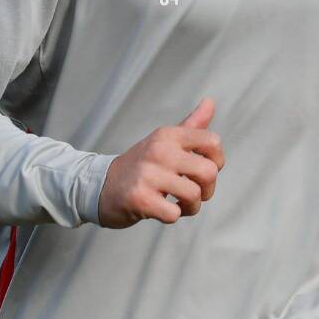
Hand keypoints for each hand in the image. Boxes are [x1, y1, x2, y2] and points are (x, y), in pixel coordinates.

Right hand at [98, 98, 225, 227]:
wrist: (100, 185)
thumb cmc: (140, 165)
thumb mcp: (164, 141)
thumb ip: (191, 125)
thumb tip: (210, 102)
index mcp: (168, 135)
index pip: (213, 142)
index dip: (217, 161)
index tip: (202, 170)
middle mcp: (159, 151)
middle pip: (209, 172)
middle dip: (208, 189)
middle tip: (193, 192)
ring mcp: (148, 175)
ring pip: (194, 195)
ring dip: (191, 207)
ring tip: (178, 203)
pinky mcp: (140, 198)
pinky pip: (174, 213)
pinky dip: (173, 216)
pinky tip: (162, 209)